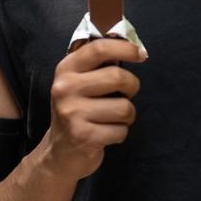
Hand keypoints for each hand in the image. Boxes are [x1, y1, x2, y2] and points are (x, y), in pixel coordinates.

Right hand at [44, 38, 146, 181]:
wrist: (59, 153)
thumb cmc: (77, 111)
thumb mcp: (78, 82)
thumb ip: (98, 64)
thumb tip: (134, 47)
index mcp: (66, 69)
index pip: (99, 48)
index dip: (125, 48)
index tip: (141, 54)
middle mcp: (65, 88)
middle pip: (117, 77)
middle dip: (131, 86)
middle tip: (126, 94)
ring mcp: (72, 113)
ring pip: (124, 107)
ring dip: (127, 115)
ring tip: (113, 118)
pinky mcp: (83, 136)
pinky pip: (121, 130)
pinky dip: (120, 133)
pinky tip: (106, 134)